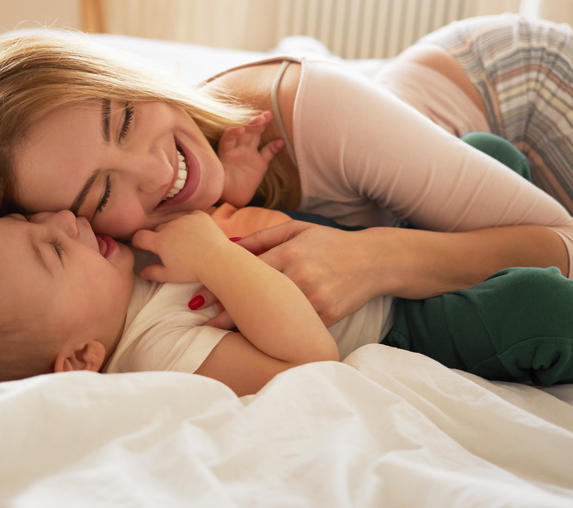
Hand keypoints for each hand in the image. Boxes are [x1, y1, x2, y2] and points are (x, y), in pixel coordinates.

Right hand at [131, 211, 231, 282]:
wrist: (218, 260)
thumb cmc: (194, 270)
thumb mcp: (170, 275)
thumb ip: (153, 273)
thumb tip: (142, 272)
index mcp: (160, 241)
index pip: (140, 236)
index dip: (138, 242)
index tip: (141, 247)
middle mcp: (170, 226)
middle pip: (158, 229)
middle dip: (159, 237)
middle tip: (169, 249)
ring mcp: (185, 219)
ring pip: (174, 222)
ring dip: (176, 230)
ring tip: (185, 242)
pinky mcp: (199, 216)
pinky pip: (190, 217)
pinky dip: (191, 224)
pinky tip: (197, 234)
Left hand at [191, 220, 383, 327]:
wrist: (373, 261)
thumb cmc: (330, 243)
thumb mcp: (298, 230)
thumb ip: (264, 237)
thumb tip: (230, 246)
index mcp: (291, 252)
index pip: (248, 271)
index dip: (222, 286)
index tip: (199, 298)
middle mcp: (301, 276)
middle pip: (257, 298)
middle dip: (227, 312)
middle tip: (203, 323)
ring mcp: (315, 299)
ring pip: (274, 318)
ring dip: (248, 328)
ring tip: (222, 336)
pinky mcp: (327, 317)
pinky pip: (296, 328)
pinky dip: (276, 335)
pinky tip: (258, 342)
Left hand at [217, 111, 284, 206]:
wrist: (231, 199)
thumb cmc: (221, 189)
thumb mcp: (217, 181)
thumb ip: (218, 174)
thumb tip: (213, 172)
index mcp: (225, 153)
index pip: (228, 138)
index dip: (233, 132)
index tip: (240, 129)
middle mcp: (237, 150)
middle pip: (244, 132)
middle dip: (252, 123)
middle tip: (261, 116)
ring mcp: (249, 155)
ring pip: (255, 136)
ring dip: (261, 126)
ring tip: (268, 116)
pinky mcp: (259, 163)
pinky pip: (268, 152)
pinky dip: (274, 147)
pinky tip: (281, 142)